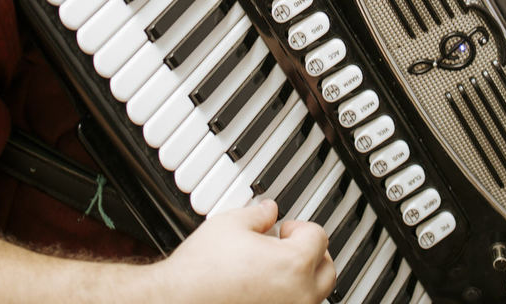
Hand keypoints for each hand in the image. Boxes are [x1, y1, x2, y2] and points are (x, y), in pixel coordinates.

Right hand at [158, 200, 334, 303]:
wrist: (178, 301)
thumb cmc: (201, 271)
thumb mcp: (230, 224)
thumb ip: (258, 213)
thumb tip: (269, 210)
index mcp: (294, 264)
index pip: (318, 237)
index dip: (299, 227)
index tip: (284, 228)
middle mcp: (299, 296)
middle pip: (327, 270)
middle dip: (311, 254)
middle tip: (288, 246)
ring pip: (314, 296)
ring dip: (302, 278)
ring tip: (275, 267)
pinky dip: (286, 298)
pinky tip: (264, 288)